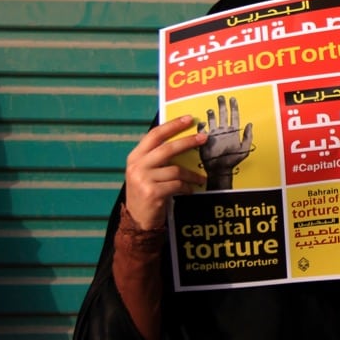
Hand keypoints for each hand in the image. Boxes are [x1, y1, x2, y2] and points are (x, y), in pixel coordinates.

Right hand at [125, 115, 207, 230]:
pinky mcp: (152, 193)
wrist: (137, 220)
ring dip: (192, 174)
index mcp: (135, 157)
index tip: (188, 119)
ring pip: (176, 170)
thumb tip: (183, 140)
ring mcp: (143, 180)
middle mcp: (137, 167)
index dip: (172, 125)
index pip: (154, 135)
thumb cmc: (146, 192)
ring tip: (200, 178)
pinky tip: (190, 190)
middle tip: (204, 138)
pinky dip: (187, 187)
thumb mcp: (146, 172)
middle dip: (188, 141)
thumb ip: (157, 157)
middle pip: (167, 149)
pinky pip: (177, 184)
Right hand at [198, 95, 252, 190]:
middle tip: (220, 97)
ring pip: (212, 120)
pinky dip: (202, 126)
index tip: (232, 99)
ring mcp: (214, 134)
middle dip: (222, 105)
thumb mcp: (245, 149)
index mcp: (233, 132)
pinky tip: (203, 124)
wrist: (220, 170)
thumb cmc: (233, 160)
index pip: (234, 116)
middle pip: (223, 114)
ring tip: (211, 110)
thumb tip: (249, 124)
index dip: (233, 107)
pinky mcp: (205, 139)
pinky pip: (202, 130)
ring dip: (211, 115)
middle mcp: (223, 131)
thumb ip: (248, 137)